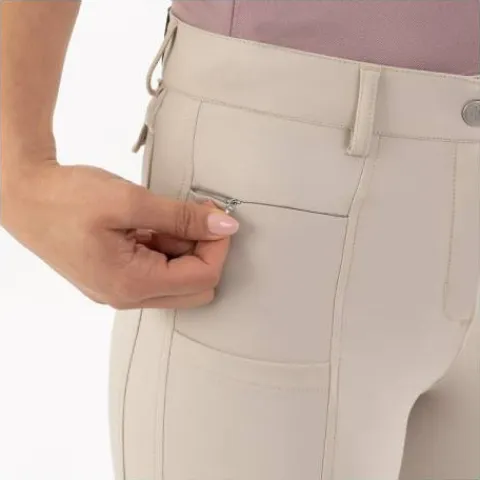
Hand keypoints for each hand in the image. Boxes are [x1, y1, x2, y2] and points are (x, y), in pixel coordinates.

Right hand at [1, 162, 239, 308]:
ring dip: (183, 248)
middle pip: (195, 288)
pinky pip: (157, 272)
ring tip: (161, 215)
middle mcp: (128, 297)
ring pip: (178, 281)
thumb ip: (182, 217)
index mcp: (132, 284)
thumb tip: (225, 225)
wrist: (25, 198)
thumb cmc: (68, 198)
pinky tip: (150, 224)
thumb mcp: (130, 202)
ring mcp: (121, 291)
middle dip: (204, 251)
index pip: (202, 278)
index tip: (215, 214)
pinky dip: (165, 248)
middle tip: (192, 216)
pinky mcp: (117, 279)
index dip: (218, 245)